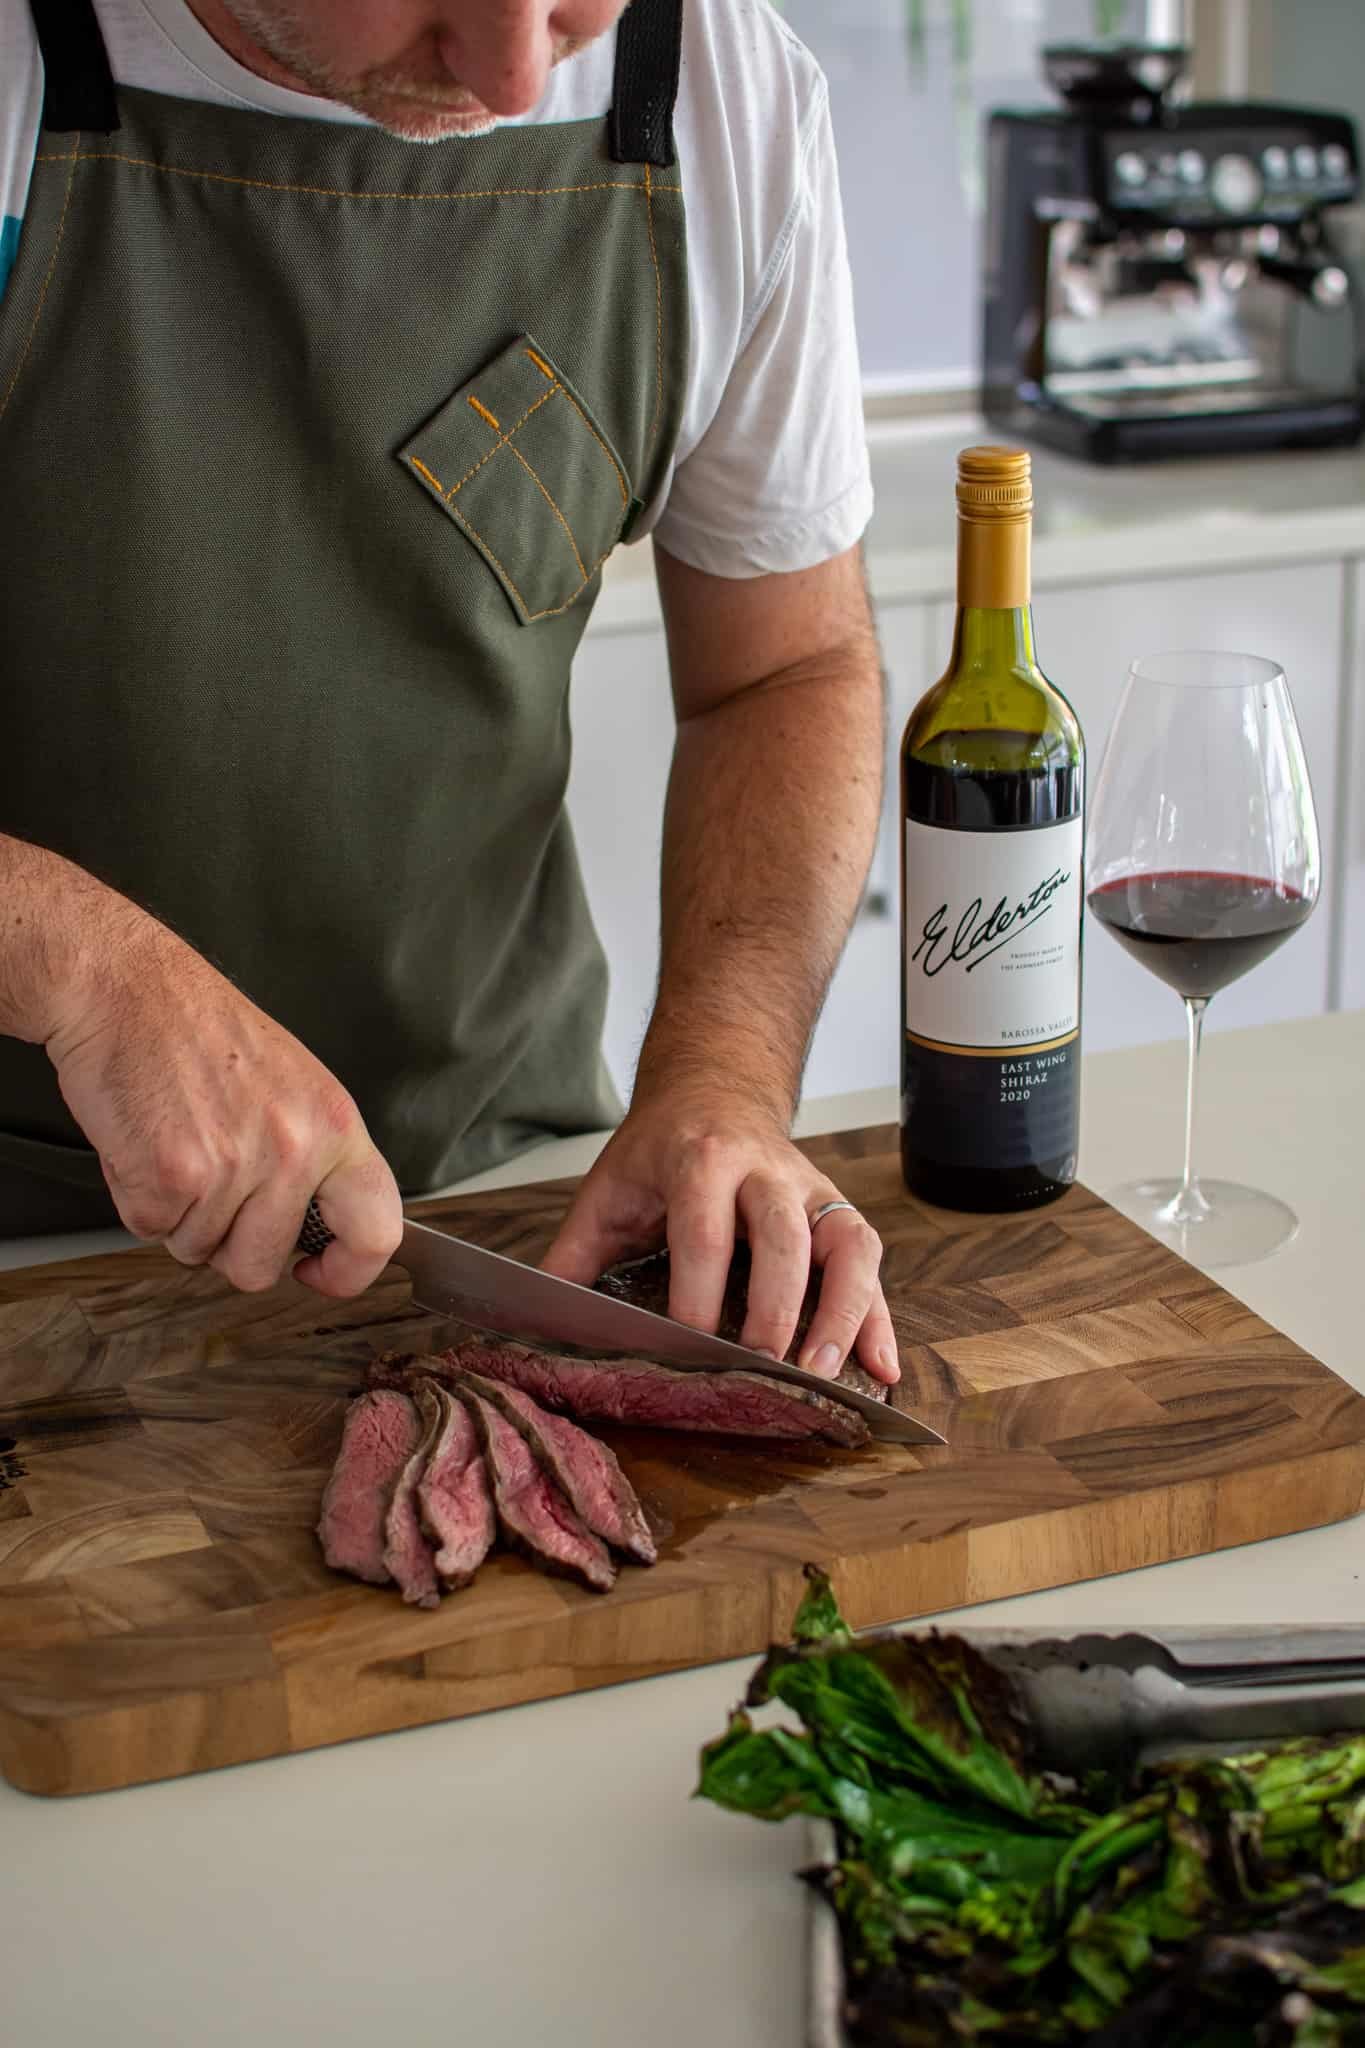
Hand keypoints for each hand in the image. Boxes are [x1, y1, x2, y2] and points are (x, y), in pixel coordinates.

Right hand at [44, 907, 401, 1296]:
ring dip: (178, 1215)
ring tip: (177, 1145)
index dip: (348, 1272)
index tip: (318, 1271)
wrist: (128, 989)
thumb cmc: (201, 1032)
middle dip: (227, 1244)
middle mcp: (294, 1149)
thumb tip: (321, 1227)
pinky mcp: (171, 1175)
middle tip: (210, 1184)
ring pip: (199, 1251)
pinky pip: (150, 1229)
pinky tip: (146, 1144)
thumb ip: (315, 1156)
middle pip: (261, 1266)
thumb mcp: (294, 1085)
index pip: (377, 1231)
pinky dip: (137, 1198)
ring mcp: (234, 1166)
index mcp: (335, 1125)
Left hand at [541, 1086, 898, 1384]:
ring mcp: (812, 1190)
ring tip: (827, 1372)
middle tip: (764, 1366)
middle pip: (784, 1236)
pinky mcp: (838, 1211)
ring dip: (845, 1310)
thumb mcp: (608, 1189)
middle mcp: (766, 1171)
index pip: (704, 1230)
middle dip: (777, 1305)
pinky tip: (881, 1366)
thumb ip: (573, 1254)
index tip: (688, 1348)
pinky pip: (871, 1262)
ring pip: (846, 1243)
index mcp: (701, 1160)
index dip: (698, 1292)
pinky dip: (880, 1316)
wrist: (715, 1086)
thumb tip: (538, 1320)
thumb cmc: (659, 1149)